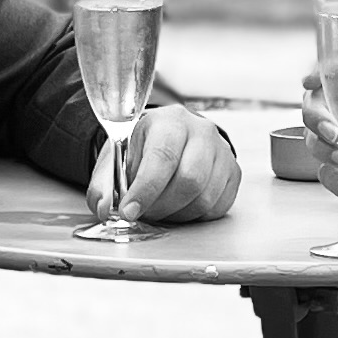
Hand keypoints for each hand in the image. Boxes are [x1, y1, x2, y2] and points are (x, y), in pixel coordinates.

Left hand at [88, 107, 241, 223]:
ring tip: (161, 207)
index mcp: (170, 121)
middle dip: (161, 206)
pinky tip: (181, 205)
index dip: (145, 189)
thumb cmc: (145, 148)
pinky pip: (217, 206)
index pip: (163, 157)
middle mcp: (201, 131)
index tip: (129, 211)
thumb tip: (103, 208)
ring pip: (204, 198)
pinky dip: (195, 215)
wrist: (172, 138)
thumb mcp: (118, 158)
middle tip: (145, 213)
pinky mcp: (233, 172)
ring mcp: (222, 151)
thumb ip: (104, 184)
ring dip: (177, 214)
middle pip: (189, 180)